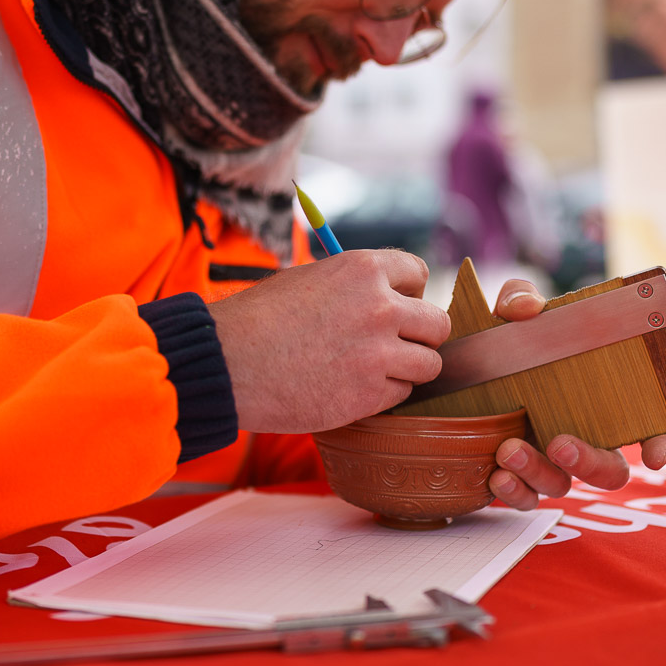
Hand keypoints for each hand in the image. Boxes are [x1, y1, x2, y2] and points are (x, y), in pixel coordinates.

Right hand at [208, 249, 450, 434]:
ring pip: (429, 364)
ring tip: (372, 370)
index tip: (395, 306)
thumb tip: (386, 294)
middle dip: (419, 335)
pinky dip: (383, 395)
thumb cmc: (258, 318)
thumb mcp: (309, 278)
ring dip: (407, 369)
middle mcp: (380, 308)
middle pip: (437, 324)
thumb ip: (353, 285)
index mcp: (364, 269)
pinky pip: (402, 395)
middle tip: (392, 345)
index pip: (418, 274)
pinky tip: (351, 388)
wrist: (228, 362)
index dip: (408, 293)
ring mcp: (379, 354)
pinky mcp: (370, 395)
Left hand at [483, 279, 665, 509]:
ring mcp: (550, 459)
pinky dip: (514, 493)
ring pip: (563, 486)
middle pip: (609, 470)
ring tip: (509, 450)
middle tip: (560, 443)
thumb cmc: (506, 335)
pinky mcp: (517, 474)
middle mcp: (583, 435)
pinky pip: (525, 498)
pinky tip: (495, 476)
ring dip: (540, 474)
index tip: (656, 456)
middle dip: (590, 463)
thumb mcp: (513, 311)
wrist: (459, 361)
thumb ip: (520, 298)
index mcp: (601, 399)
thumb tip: (526, 309)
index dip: (663, 443)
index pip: (651, 427)